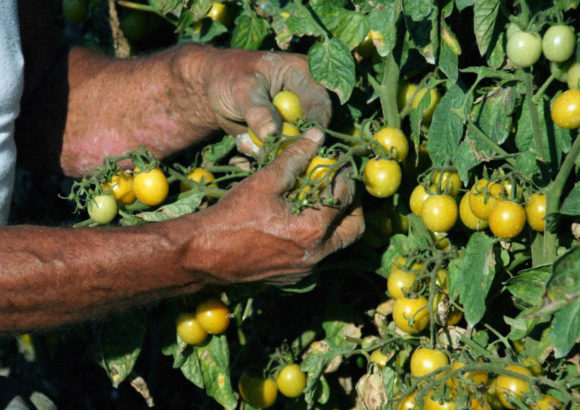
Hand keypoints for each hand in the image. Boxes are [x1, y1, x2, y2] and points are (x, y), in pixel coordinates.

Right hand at [184, 128, 363, 284]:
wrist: (203, 254)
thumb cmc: (232, 215)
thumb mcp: (265, 181)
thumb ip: (295, 157)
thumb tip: (317, 135)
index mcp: (313, 229)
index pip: (345, 198)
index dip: (344, 175)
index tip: (337, 162)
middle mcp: (316, 255)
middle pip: (354, 228)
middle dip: (352, 204)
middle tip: (338, 185)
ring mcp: (305, 270)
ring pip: (337, 243)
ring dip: (334, 220)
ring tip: (318, 199)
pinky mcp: (293, 277)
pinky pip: (317, 254)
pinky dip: (317, 235)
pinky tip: (298, 219)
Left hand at [198, 47, 331, 141]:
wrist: (214, 88)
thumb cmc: (230, 77)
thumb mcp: (242, 89)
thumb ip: (258, 111)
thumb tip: (272, 133)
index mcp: (304, 76)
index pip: (320, 104)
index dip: (312, 126)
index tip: (295, 143)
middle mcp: (305, 99)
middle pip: (312, 131)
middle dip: (287, 144)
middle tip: (262, 148)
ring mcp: (295, 119)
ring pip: (295, 145)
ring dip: (269, 150)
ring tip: (244, 140)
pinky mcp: (283, 135)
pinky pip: (279, 152)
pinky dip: (261, 152)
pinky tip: (243, 141)